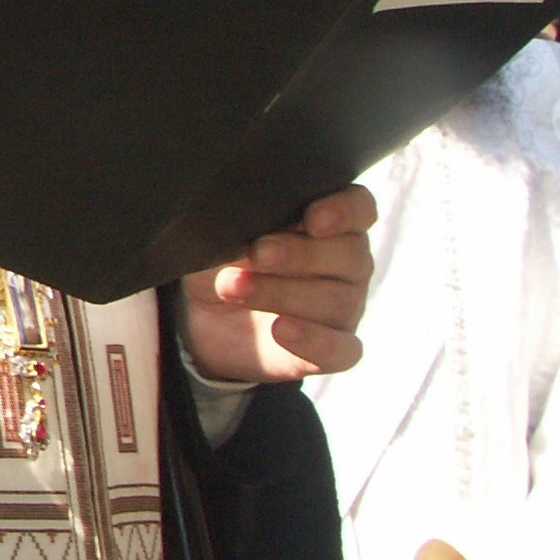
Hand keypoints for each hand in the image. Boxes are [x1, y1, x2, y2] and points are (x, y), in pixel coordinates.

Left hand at [176, 187, 375, 382]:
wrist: (200, 315)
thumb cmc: (223, 259)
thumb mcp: (224, 234)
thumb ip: (245, 218)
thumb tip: (246, 213)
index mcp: (330, 224)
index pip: (359, 208)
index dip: (344, 211)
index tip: (313, 218)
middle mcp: (346, 265)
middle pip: (350, 255)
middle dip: (301, 254)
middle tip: (258, 253)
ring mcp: (342, 310)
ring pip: (339, 301)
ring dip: (284, 293)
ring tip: (234, 288)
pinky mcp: (330, 351)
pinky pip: (342, 351)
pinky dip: (314, 341)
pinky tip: (281, 330)